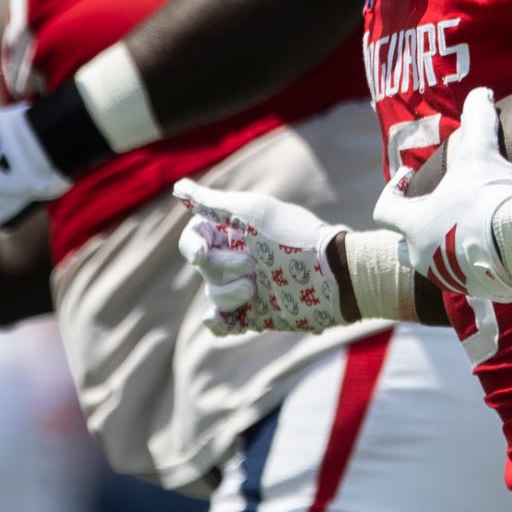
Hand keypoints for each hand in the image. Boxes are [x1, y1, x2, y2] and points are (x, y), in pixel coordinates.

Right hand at [174, 179, 354, 335]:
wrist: (333, 276)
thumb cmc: (295, 238)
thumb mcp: (255, 212)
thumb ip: (214, 203)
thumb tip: (179, 187)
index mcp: (235, 230)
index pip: (194, 236)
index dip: (192, 246)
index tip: (200, 253)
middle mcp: (237, 257)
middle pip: (203, 267)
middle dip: (223, 268)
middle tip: (252, 266)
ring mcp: (244, 287)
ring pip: (212, 295)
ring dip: (229, 294)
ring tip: (256, 289)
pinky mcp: (253, 314)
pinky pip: (220, 323)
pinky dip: (219, 323)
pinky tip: (226, 320)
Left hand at [370, 88, 511, 300]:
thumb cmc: (489, 196)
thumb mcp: (481, 152)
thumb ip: (477, 120)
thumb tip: (481, 92)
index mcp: (413, 225)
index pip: (384, 210)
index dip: (392, 191)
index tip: (407, 177)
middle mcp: (423, 256)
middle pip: (404, 246)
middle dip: (415, 230)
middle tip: (434, 212)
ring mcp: (449, 278)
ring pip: (439, 266)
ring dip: (447, 249)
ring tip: (470, 230)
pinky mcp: (478, 292)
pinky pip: (473, 279)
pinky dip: (479, 266)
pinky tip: (498, 252)